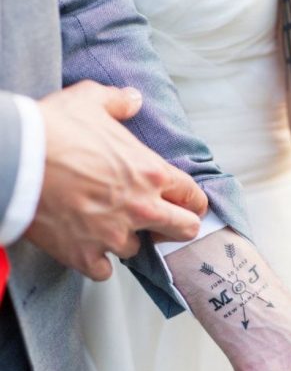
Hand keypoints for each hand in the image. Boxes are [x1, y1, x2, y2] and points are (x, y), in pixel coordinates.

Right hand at [26, 81, 207, 279]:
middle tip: (164, 225)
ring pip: (136, 251)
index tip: (188, 205)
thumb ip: (118, 103)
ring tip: (105, 226)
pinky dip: (96, 262)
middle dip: (178, 228)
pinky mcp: (87, 256)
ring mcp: (115, 236)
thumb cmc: (54, 130)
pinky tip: (86, 248)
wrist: (17, 160)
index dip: (193, 201)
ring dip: (125, 241)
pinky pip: (103, 271)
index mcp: (151, 174)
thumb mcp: (89, 101)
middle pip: (184, 230)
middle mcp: (141, 209)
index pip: (192, 196)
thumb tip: (132, 99)